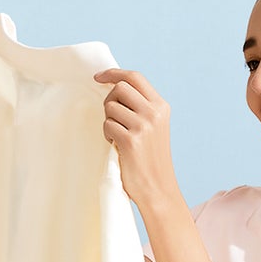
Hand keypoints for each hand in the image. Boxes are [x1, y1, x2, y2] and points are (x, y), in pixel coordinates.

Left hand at [93, 66, 180, 209]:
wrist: (158, 188)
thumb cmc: (151, 158)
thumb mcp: (154, 126)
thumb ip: (141, 107)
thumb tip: (115, 88)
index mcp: (161, 106)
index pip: (135, 77)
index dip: (114, 73)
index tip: (98, 77)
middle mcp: (154, 113)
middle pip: (120, 88)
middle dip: (109, 99)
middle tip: (112, 116)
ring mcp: (143, 126)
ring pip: (110, 107)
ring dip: (108, 120)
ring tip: (118, 136)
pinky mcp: (130, 140)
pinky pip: (107, 125)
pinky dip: (107, 134)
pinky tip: (117, 145)